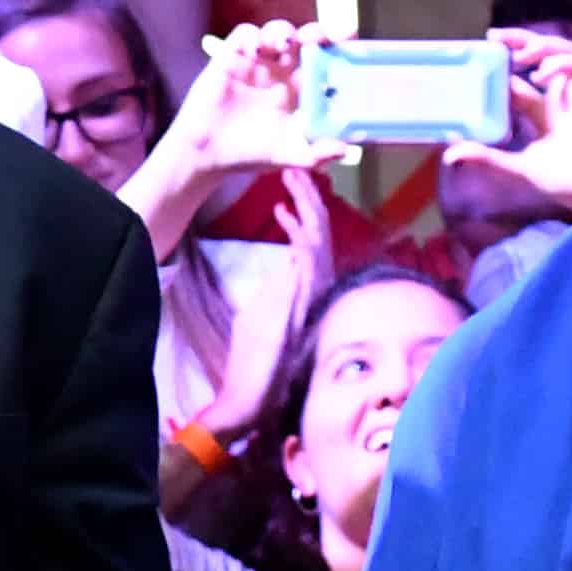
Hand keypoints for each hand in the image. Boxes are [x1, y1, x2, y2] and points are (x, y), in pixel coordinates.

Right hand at [167, 22, 347, 183]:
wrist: (209, 154)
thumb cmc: (252, 152)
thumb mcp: (289, 155)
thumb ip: (317, 153)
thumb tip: (345, 149)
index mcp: (301, 89)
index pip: (325, 62)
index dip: (338, 49)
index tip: (351, 41)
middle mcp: (282, 71)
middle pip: (304, 40)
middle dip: (316, 32)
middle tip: (323, 35)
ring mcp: (257, 62)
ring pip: (276, 33)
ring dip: (283, 32)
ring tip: (285, 43)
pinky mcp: (231, 57)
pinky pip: (243, 36)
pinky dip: (251, 36)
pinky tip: (255, 48)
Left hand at [204, 171, 332, 437]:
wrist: (251, 399)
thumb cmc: (257, 365)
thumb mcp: (264, 317)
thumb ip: (279, 290)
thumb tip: (288, 264)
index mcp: (307, 291)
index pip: (314, 242)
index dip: (308, 211)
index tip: (292, 188)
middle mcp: (314, 290)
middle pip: (320, 234)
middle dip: (309, 200)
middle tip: (297, 170)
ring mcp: (309, 296)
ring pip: (317, 240)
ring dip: (305, 207)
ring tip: (292, 180)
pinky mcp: (299, 302)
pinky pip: (306, 259)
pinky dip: (297, 233)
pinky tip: (284, 214)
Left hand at [442, 29, 571, 217]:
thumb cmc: (563, 183)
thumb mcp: (517, 168)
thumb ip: (487, 158)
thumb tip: (449, 156)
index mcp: (541, 112)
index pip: (518, 79)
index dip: (502, 66)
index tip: (483, 55)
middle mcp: (559, 97)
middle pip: (540, 56)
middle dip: (520, 41)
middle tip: (496, 36)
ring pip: (562, 53)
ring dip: (541, 46)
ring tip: (521, 55)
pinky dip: (560, 63)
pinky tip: (542, 74)